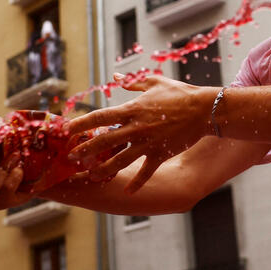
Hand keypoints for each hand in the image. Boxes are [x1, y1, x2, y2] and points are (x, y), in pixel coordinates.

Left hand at [67, 75, 212, 192]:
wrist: (204, 110)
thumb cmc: (179, 94)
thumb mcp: (153, 82)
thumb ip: (132, 83)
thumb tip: (115, 77)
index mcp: (132, 109)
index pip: (100, 117)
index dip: (81, 124)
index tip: (67, 130)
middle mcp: (136, 128)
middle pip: (104, 141)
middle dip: (85, 150)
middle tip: (71, 158)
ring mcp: (148, 143)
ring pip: (120, 160)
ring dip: (103, 169)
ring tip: (91, 175)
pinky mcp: (160, 154)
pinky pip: (146, 171)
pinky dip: (137, 183)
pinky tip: (128, 192)